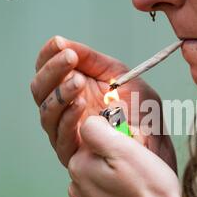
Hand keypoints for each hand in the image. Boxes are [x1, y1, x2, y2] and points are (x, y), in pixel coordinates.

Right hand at [30, 36, 176, 170]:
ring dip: (60, 93)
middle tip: (69, 59)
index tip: (58, 44)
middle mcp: (64, 110)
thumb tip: (63, 43)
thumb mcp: (119, 75)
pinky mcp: (73, 153)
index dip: (48, 56)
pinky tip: (80, 103)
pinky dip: (69, 118)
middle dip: (53, 71)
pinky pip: (62, 135)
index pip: (48, 71)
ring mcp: (66, 131)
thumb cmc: (140, 110)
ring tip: (78, 81)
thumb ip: (92, 60)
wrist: (156, 141)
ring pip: (47, 112)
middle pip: (40, 90)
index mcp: (73, 90)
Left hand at [68, 116, 196, 196]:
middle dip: (116, 158)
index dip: (117, 138)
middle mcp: (77, 188)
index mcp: (80, 166)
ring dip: (117, 178)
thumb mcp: (126, 150)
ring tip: (139, 188)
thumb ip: (98, 130)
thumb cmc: (150, 193)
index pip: (94, 136)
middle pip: (97, 158)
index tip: (132, 150)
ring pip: (102, 178)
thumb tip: (89, 122)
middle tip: (140, 169)